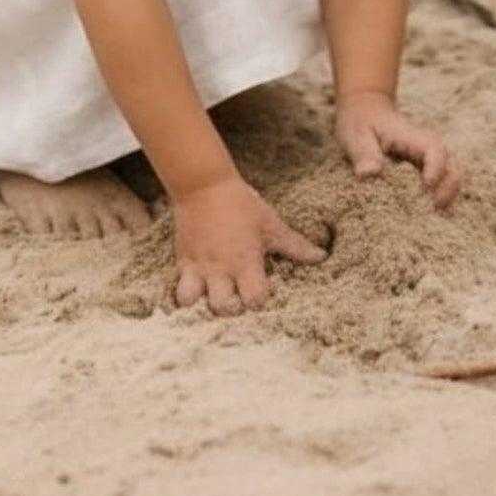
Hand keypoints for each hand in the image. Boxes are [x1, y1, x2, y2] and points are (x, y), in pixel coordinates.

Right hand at [171, 175, 326, 314]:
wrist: (204, 184)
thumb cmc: (242, 205)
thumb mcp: (271, 225)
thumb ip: (295, 246)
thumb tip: (321, 257)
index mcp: (246, 261)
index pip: (255, 299)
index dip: (259, 303)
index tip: (260, 296)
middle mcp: (221, 268)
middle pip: (223, 308)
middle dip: (230, 310)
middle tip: (234, 300)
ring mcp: (199, 266)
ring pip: (191, 301)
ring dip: (200, 304)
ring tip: (209, 299)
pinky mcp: (182, 261)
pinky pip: (175, 289)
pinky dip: (182, 295)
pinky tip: (192, 293)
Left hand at [334, 91, 463, 209]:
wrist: (364, 112)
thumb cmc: (360, 123)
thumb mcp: (356, 136)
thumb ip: (364, 154)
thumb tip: (368, 174)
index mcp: (413, 136)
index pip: (435, 151)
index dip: (436, 170)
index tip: (427, 188)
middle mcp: (426, 146)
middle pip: (452, 165)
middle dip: (449, 187)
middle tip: (436, 208)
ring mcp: (428, 157)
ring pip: (451, 174)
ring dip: (448, 193)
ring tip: (435, 214)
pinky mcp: (424, 167)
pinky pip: (442, 180)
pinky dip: (441, 195)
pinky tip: (428, 212)